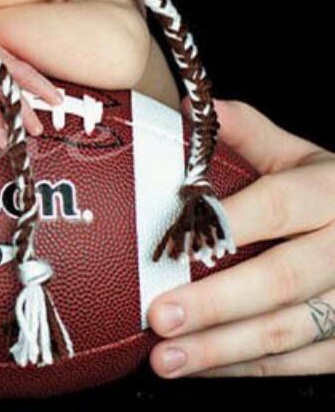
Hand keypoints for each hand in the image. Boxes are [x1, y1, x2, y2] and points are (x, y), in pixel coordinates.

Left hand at [148, 99, 334, 376]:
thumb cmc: (332, 191)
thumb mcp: (301, 155)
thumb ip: (249, 132)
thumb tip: (191, 105)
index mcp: (331, 194)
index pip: (277, 206)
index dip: (225, 223)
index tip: (174, 241)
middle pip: (280, 277)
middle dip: (215, 302)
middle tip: (158, 316)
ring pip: (288, 329)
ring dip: (222, 349)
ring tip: (166, 360)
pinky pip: (302, 362)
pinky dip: (249, 369)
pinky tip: (202, 370)